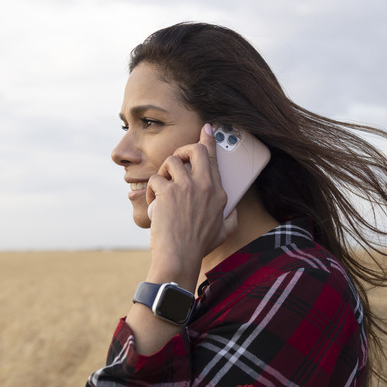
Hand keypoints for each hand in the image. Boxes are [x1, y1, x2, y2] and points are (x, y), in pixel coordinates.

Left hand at [144, 123, 235, 287]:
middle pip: (195, 149)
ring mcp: (185, 187)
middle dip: (183, 150)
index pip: (214, 157)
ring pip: (171, 161)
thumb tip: (235, 209)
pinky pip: (155, 180)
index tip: (206, 128)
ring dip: (164, 172)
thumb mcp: (223, 232)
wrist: (179, 257)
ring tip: (162, 189)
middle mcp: (204, 185)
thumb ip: (231, 218)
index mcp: (218, 192)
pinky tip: (154, 205)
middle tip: (176, 162)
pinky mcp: (167, 192)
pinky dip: (151, 191)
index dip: (209, 139)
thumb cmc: (198, 247)